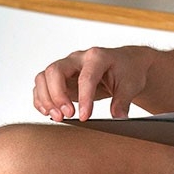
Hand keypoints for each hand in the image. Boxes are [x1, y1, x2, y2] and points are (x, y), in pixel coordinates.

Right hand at [33, 45, 153, 121]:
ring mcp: (66, 66)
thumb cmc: (128, 71)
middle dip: (57, 96)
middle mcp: (78, 58)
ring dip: (46, 99)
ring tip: (58, 117)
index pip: (86, 77)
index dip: (84, 98)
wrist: (125, 64)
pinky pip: (42, 86)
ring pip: (43, 77)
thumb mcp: (131, 85)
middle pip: (55, 71)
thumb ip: (123, 101)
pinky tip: (49, 112)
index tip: (84, 117)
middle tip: (67, 115)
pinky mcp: (59, 78)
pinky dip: (41, 100)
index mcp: (97, 57)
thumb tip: (118, 117)